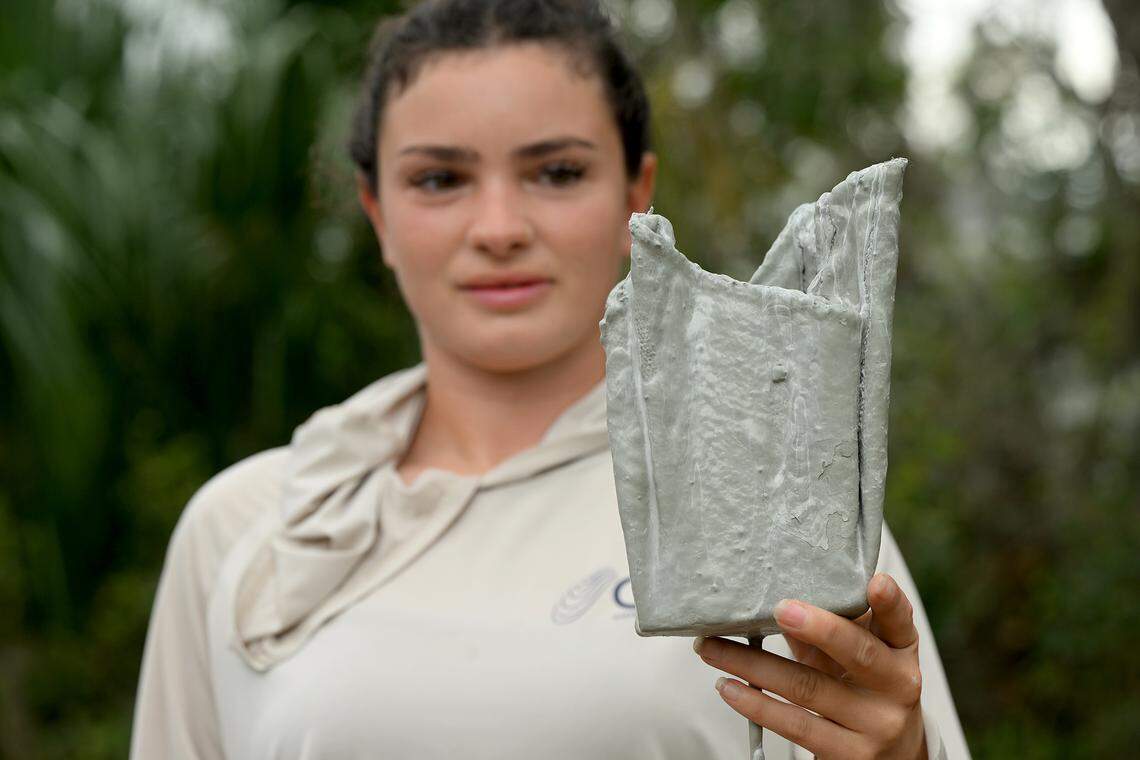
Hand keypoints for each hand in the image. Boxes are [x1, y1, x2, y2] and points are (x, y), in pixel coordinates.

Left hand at [693, 573, 926, 759]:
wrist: (893, 756)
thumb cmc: (863, 687)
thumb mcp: (861, 654)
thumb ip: (831, 627)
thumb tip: (774, 597)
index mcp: (901, 650)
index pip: (900, 621)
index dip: (889, 601)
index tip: (874, 581)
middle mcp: (898, 686)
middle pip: (858, 653)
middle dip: (819, 629)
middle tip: (779, 608)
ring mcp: (876, 725)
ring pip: (809, 689)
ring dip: (753, 666)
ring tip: (711, 648)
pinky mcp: (850, 756)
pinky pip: (796, 725)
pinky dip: (757, 704)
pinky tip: (728, 687)